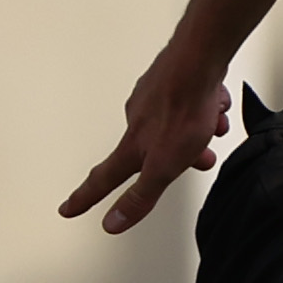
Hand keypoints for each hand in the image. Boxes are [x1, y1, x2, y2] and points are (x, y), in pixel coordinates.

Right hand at [62, 47, 233, 234]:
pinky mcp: (170, 82)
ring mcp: (152, 100)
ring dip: (197, 132)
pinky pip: (187, 105)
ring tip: (213, 126)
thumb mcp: (164, 166)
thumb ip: (140, 197)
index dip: (84, 198)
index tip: (67, 209)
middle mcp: (137, 122)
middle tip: (201, 157)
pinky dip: (203, 110)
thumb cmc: (183, 109)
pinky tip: (215, 106)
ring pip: (174, 127)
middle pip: (152, 152)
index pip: (101, 180)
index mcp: (132, 147)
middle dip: (181, 158)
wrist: (199, 60)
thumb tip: (112, 223)